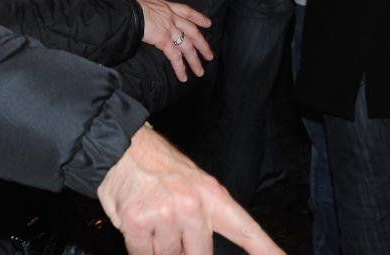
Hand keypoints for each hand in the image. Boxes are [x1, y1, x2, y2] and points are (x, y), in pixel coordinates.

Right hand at [97, 127, 282, 254]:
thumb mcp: (192, 182)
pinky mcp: (138, 220)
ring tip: (150, 218)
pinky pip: (143, 254)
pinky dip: (139, 248)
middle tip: (169, 225)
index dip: (267, 250)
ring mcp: (165, 213)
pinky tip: (137, 226)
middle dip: (183, 250)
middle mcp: (192, 205)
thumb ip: (206, 216)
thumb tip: (204, 249)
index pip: (245, 229)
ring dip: (158, 246)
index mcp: (211, 195)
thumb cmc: (158, 166)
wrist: (121, 146)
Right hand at [135, 0, 212, 81]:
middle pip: (192, 32)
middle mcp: (171, 17)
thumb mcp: (143, 3)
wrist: (126, 9)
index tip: (208, 23)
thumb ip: (149, 11)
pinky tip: (183, 77)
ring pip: (187, 46)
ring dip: (195, 60)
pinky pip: (175, 57)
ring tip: (200, 72)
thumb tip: (144, 16)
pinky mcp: (163, 40)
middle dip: (202, 44)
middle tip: (209, 56)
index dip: (198, 17)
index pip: (187, 11)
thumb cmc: (129, 5)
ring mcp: (169, 29)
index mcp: (166, 6)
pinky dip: (180, 68)